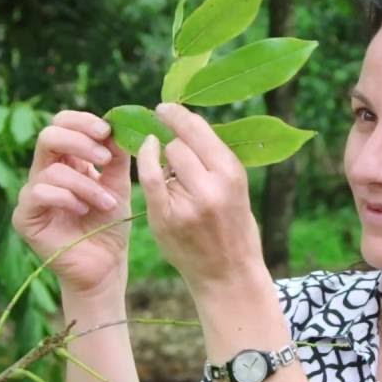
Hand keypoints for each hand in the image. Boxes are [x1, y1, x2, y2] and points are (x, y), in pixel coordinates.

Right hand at [11, 110, 131, 297]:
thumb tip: (115, 127)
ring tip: (107, 203)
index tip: (106, 130)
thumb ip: (116, 157)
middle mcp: (45, 173)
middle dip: (79, 142)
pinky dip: (66, 198)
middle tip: (104, 158)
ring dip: (86, 184)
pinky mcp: (25, 217)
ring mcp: (32, 194)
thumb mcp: (119, 185)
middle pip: (48, 136)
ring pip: (52, 170)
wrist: (105, 264)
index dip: (81, 121)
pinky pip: (39, 192)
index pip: (62, 124)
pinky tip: (82, 211)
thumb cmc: (110, 225)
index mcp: (66, 161)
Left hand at [135, 103, 266, 293]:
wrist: (228, 274)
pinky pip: (149, 177)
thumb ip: (214, 160)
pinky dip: (146, 161)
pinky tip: (147, 153)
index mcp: (232, 174)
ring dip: (163, 155)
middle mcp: (211, 186)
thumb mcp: (236, 189)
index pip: (200, 131)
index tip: (165, 108)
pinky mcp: (165, 218)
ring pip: (165, 157)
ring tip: (170, 166)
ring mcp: (187, 203)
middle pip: (180, 142)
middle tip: (165, 137)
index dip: (179, 116)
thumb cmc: (234, 228)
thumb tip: (186, 125)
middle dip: (171, 138)